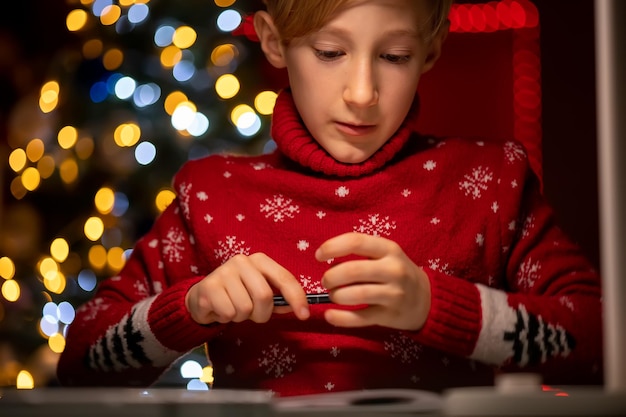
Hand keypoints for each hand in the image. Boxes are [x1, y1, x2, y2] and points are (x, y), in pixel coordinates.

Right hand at [185, 253, 309, 324]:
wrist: (202, 296)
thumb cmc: (237, 294)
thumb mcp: (259, 293)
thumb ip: (279, 300)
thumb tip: (300, 308)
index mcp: (259, 260)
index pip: (284, 278)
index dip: (296, 297)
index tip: (304, 315)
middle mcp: (242, 261)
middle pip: (264, 296)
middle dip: (262, 313)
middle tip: (253, 314)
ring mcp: (224, 272)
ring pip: (245, 308)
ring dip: (242, 317)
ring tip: (233, 308)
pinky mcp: (209, 286)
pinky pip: (229, 313)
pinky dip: (227, 318)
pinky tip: (220, 309)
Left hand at [316, 233, 430, 330]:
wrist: (426, 299)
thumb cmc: (396, 272)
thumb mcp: (386, 254)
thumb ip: (361, 251)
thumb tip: (326, 254)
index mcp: (389, 249)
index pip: (356, 242)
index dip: (332, 247)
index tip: (319, 255)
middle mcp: (394, 270)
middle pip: (353, 270)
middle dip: (331, 277)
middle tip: (326, 282)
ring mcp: (394, 294)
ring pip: (356, 295)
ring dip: (336, 296)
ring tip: (333, 296)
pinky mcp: (390, 316)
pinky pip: (360, 318)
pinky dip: (340, 318)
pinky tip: (330, 315)